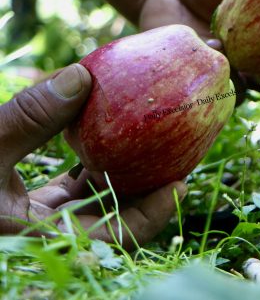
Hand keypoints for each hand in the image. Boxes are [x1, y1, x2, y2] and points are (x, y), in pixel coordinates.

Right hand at [0, 64, 185, 249]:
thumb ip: (29, 116)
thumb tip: (83, 74)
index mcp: (39, 233)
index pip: (115, 236)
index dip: (155, 214)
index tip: (182, 182)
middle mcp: (44, 231)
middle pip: (113, 216)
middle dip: (147, 188)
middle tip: (178, 153)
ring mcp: (35, 218)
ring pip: (94, 200)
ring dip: (122, 172)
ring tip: (152, 139)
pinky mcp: (26, 204)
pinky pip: (72, 187)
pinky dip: (92, 164)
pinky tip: (106, 135)